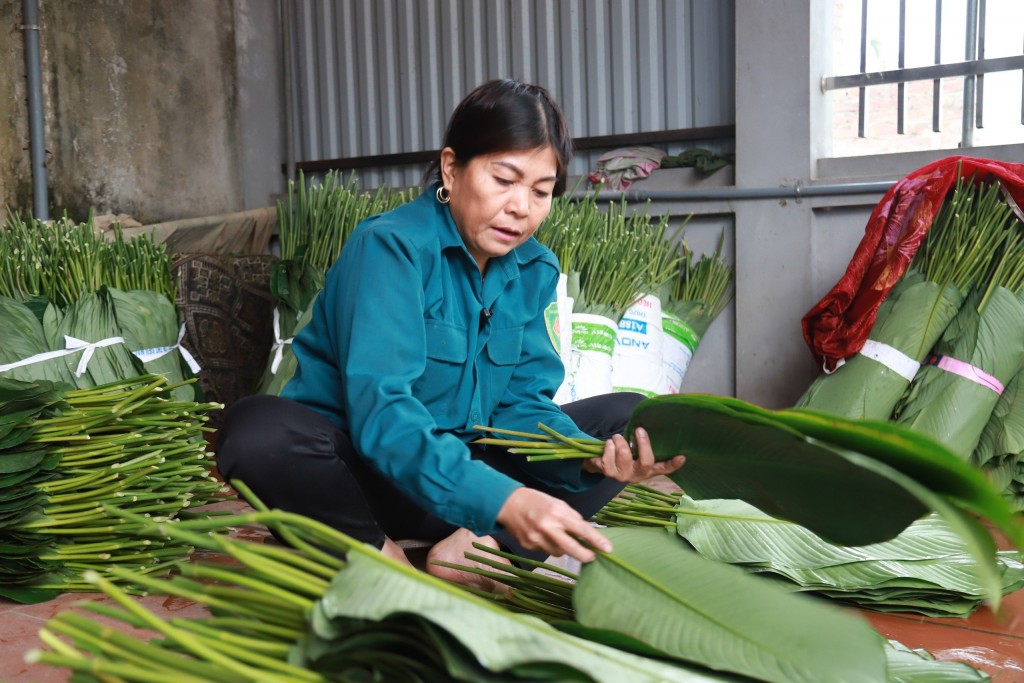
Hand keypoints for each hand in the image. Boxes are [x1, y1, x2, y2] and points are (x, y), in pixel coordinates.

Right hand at [496, 487, 612, 562]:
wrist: (508, 504)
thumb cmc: (537, 501)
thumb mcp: (557, 503)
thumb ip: (571, 518)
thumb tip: (586, 533)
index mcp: (557, 513)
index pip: (581, 529)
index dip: (596, 540)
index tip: (608, 549)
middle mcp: (547, 527)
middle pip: (571, 548)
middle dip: (585, 555)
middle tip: (592, 556)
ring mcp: (536, 539)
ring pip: (558, 552)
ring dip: (564, 548)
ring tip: (557, 536)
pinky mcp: (528, 546)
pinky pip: (546, 551)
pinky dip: (549, 546)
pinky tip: (543, 536)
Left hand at [582, 427, 685, 481]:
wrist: (601, 464)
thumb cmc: (623, 454)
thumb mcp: (636, 452)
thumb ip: (644, 446)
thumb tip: (648, 426)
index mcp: (647, 470)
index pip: (664, 469)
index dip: (673, 464)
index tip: (682, 457)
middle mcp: (637, 475)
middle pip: (646, 461)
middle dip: (642, 442)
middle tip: (638, 429)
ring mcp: (623, 476)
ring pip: (625, 454)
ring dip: (620, 440)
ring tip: (617, 438)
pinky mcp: (608, 473)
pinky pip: (608, 457)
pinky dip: (608, 446)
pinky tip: (608, 444)